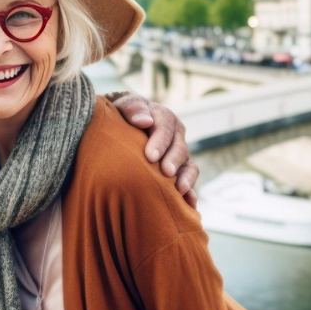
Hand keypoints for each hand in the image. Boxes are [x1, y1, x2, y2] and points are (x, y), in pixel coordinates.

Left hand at [108, 92, 198, 208]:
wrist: (120, 124)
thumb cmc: (120, 114)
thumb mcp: (122, 104)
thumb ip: (132, 108)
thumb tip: (144, 121)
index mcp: (163, 117)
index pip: (165, 127)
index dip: (160, 142)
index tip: (150, 156)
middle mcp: (175, 135)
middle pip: (179, 148)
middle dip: (173, 161)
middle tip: (165, 173)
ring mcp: (179, 154)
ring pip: (189, 166)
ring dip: (186, 178)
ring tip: (179, 190)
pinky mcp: (179, 170)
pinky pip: (188, 181)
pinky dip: (191, 193)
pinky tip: (189, 205)